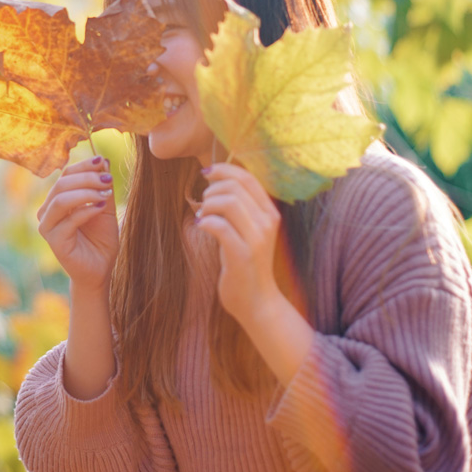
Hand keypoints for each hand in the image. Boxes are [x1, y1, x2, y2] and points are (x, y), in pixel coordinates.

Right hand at [36, 156, 118, 292]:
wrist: (100, 269)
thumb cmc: (100, 239)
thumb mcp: (105, 207)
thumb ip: (102, 186)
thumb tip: (103, 160)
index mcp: (57, 199)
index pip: (65, 174)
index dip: (83, 166)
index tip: (102, 161)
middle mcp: (48, 210)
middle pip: (62, 183)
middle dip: (87, 178)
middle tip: (108, 179)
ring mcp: (48, 226)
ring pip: (61, 199)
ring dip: (86, 192)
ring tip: (106, 193)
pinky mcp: (54, 240)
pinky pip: (68, 220)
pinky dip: (86, 210)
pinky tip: (100, 208)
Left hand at [194, 163, 282, 328]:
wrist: (257, 302)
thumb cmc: (246, 264)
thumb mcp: (248, 231)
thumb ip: (240, 208)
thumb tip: (216, 180)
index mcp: (270, 213)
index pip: (248, 177)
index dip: (225, 169)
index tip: (207, 172)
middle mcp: (267, 222)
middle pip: (236, 187)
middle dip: (212, 189)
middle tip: (204, 203)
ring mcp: (257, 239)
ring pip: (229, 202)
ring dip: (208, 204)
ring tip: (202, 215)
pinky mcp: (242, 255)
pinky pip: (220, 226)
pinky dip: (205, 222)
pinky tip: (201, 226)